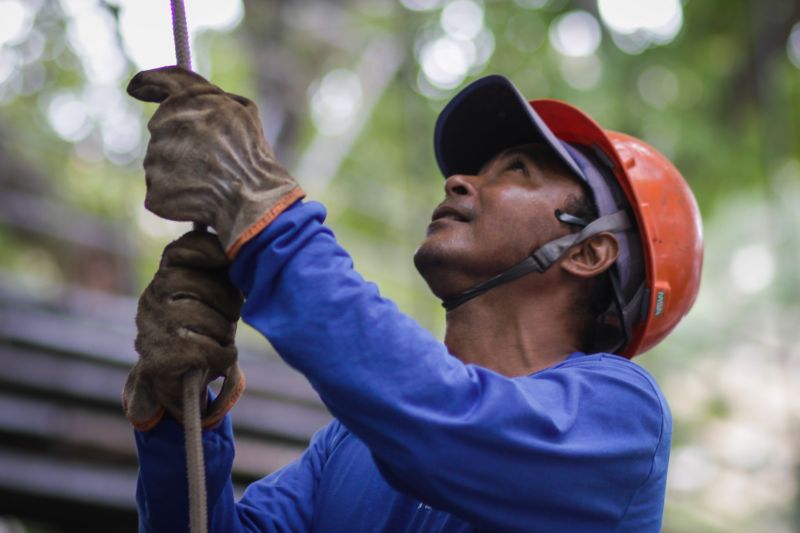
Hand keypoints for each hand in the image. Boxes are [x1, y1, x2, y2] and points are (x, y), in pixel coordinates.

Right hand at [123, 230, 244, 430]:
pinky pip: (208, 350)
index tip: (229, 256)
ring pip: (209, 320)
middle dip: (228, 301)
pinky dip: (224, 355)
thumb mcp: (211, 295)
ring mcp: (153, 327)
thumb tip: (248, 252)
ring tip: (221, 337)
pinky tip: (223, 355)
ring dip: (225, 332)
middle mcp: (152, 298)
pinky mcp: (161, 357)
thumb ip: (221, 272)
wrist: (179, 378)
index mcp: (164, 277)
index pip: (180, 251)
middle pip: (203, 286)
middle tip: (232, 314)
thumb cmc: (205, 328)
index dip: (207, 249)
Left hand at [127, 66, 304, 257]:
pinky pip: (160, 189)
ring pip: (160, 161)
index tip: (135, 88)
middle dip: (178, 141)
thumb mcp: (245, 113)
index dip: (146, 82)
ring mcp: (156, 159)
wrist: (253, 200)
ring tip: (207, 179)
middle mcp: (166, 125)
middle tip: (205, 159)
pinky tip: (198, 196)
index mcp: (190, 102)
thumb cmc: (254, 158)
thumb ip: (217, 98)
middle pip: (161, 129)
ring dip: (178, 168)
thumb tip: (204, 97)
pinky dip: (176, 194)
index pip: (160, 81)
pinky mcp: (155, 189)